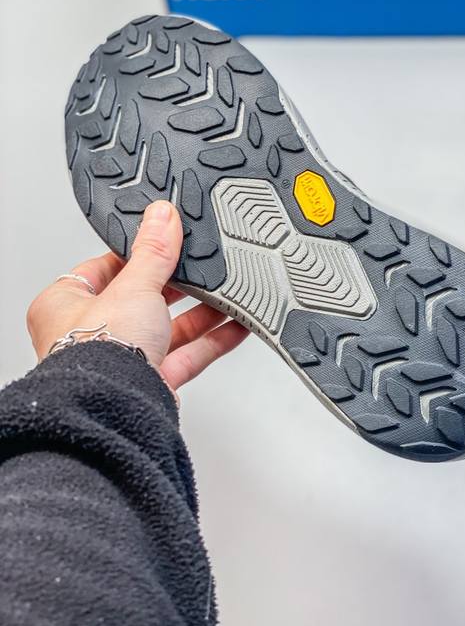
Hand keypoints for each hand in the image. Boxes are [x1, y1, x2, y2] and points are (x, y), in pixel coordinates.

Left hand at [26, 201, 248, 391]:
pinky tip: (236, 324)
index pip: (104, 268)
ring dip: (202, 312)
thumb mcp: (132, 286)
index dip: (136, 254)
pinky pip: (188, 355)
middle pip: (142, 299)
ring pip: (169, 328)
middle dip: (177, 286)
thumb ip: (153, 252)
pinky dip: (214, 340)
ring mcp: (123, 360)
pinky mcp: (152, 382)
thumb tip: (162, 217)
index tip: (164, 241)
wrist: (115, 408)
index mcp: (66, 305)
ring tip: (229, 291)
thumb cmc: (98, 352)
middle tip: (202, 266)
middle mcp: (91, 334)